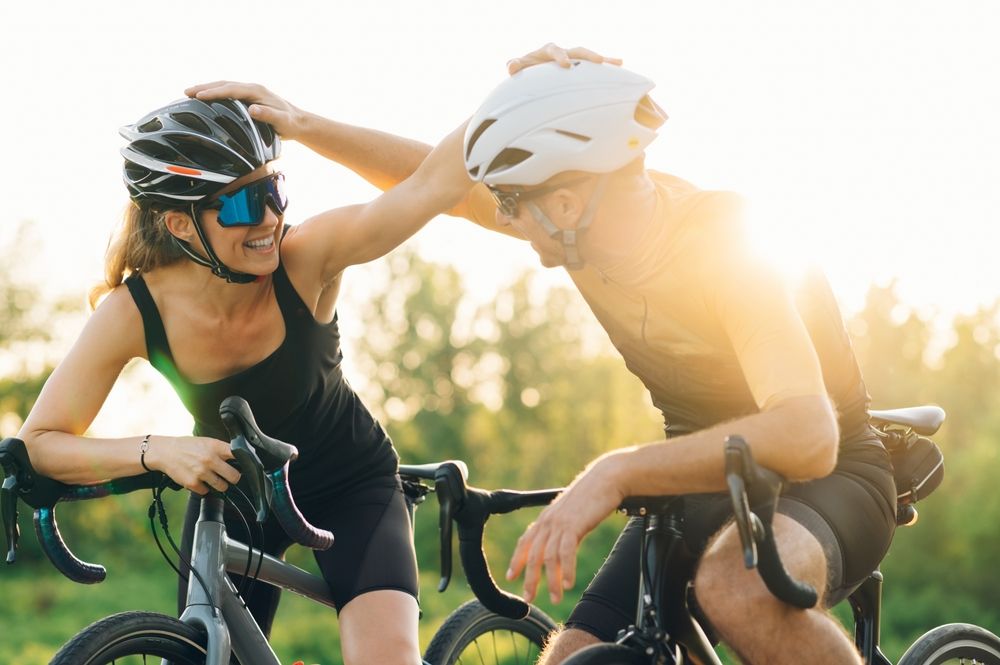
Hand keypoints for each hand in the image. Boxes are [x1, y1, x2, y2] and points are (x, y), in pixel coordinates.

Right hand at [144, 435, 240, 494]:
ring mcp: (202, 472)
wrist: (165, 452)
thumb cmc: (187, 446)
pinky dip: (204, 488)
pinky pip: (206, 491)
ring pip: (223, 486)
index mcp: (216, 446)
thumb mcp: (207, 442)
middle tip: (230, 477)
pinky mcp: (193, 483)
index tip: (244, 465)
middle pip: (235, 476)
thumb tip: (239, 458)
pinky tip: (200, 480)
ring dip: (220, 485)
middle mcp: (210, 459)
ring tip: (213, 478)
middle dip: (234, 478)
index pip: (239, 455)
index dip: (244, 462)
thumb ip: (222, 450)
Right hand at [184, 81, 306, 140]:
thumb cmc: (290, 123)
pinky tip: (205, 100)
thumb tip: (252, 109)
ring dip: (207, 89)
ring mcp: (250, 92)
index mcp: (257, 91)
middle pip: (224, 84)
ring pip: (224, 87)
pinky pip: (228, 94)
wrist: (299, 122)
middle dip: (204, 87)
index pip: (231, 89)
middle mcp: (252, 88)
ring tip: (190, 93)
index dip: (214, 92)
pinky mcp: (248, 98)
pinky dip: (215, 95)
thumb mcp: (282, 121)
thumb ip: (268, 115)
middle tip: (186, 92)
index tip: (199, 95)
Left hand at [506, 453, 626, 603]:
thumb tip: (563, 545)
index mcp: (546, 517)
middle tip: (530, 598)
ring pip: (549, 558)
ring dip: (551, 581)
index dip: (516, 560)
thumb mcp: (571, 512)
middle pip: (533, 555)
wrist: (606, 479)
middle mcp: (548, 521)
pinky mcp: (574, 525)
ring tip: (555, 598)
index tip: (511, 576)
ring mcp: (560, 523)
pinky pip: (566, 552)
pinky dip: (565, 570)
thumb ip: (563, 528)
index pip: (525, 542)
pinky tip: (568, 583)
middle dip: (530, 579)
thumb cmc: (592, 495)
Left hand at [507, 43, 622, 74]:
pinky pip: (594, 67)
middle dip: (588, 55)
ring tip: (617, 62)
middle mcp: (564, 52)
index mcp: (549, 50)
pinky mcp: (580, 68)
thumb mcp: (519, 67)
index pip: (555, 50)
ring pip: (589, 58)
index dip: (560, 56)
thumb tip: (511, 67)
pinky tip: (620, 66)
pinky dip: (606, 67)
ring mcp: (573, 60)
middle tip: (599, 60)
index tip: (566, 65)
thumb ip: (515, 65)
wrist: (534, 73)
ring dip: (604, 60)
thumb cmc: (526, 70)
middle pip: (578, 50)